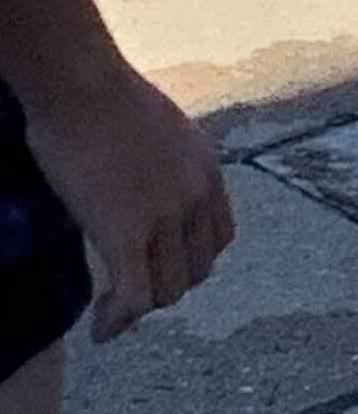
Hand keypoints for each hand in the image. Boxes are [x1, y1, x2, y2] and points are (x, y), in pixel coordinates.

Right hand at [24, 60, 234, 343]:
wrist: (81, 83)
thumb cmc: (102, 95)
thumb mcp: (159, 129)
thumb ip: (164, 163)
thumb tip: (142, 180)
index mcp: (207, 171)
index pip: (219, 239)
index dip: (189, 261)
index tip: (158, 267)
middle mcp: (196, 197)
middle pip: (196, 270)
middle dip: (164, 286)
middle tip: (128, 290)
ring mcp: (165, 216)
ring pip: (168, 291)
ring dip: (141, 305)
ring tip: (112, 310)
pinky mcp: (126, 231)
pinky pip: (134, 296)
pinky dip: (119, 321)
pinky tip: (102, 330)